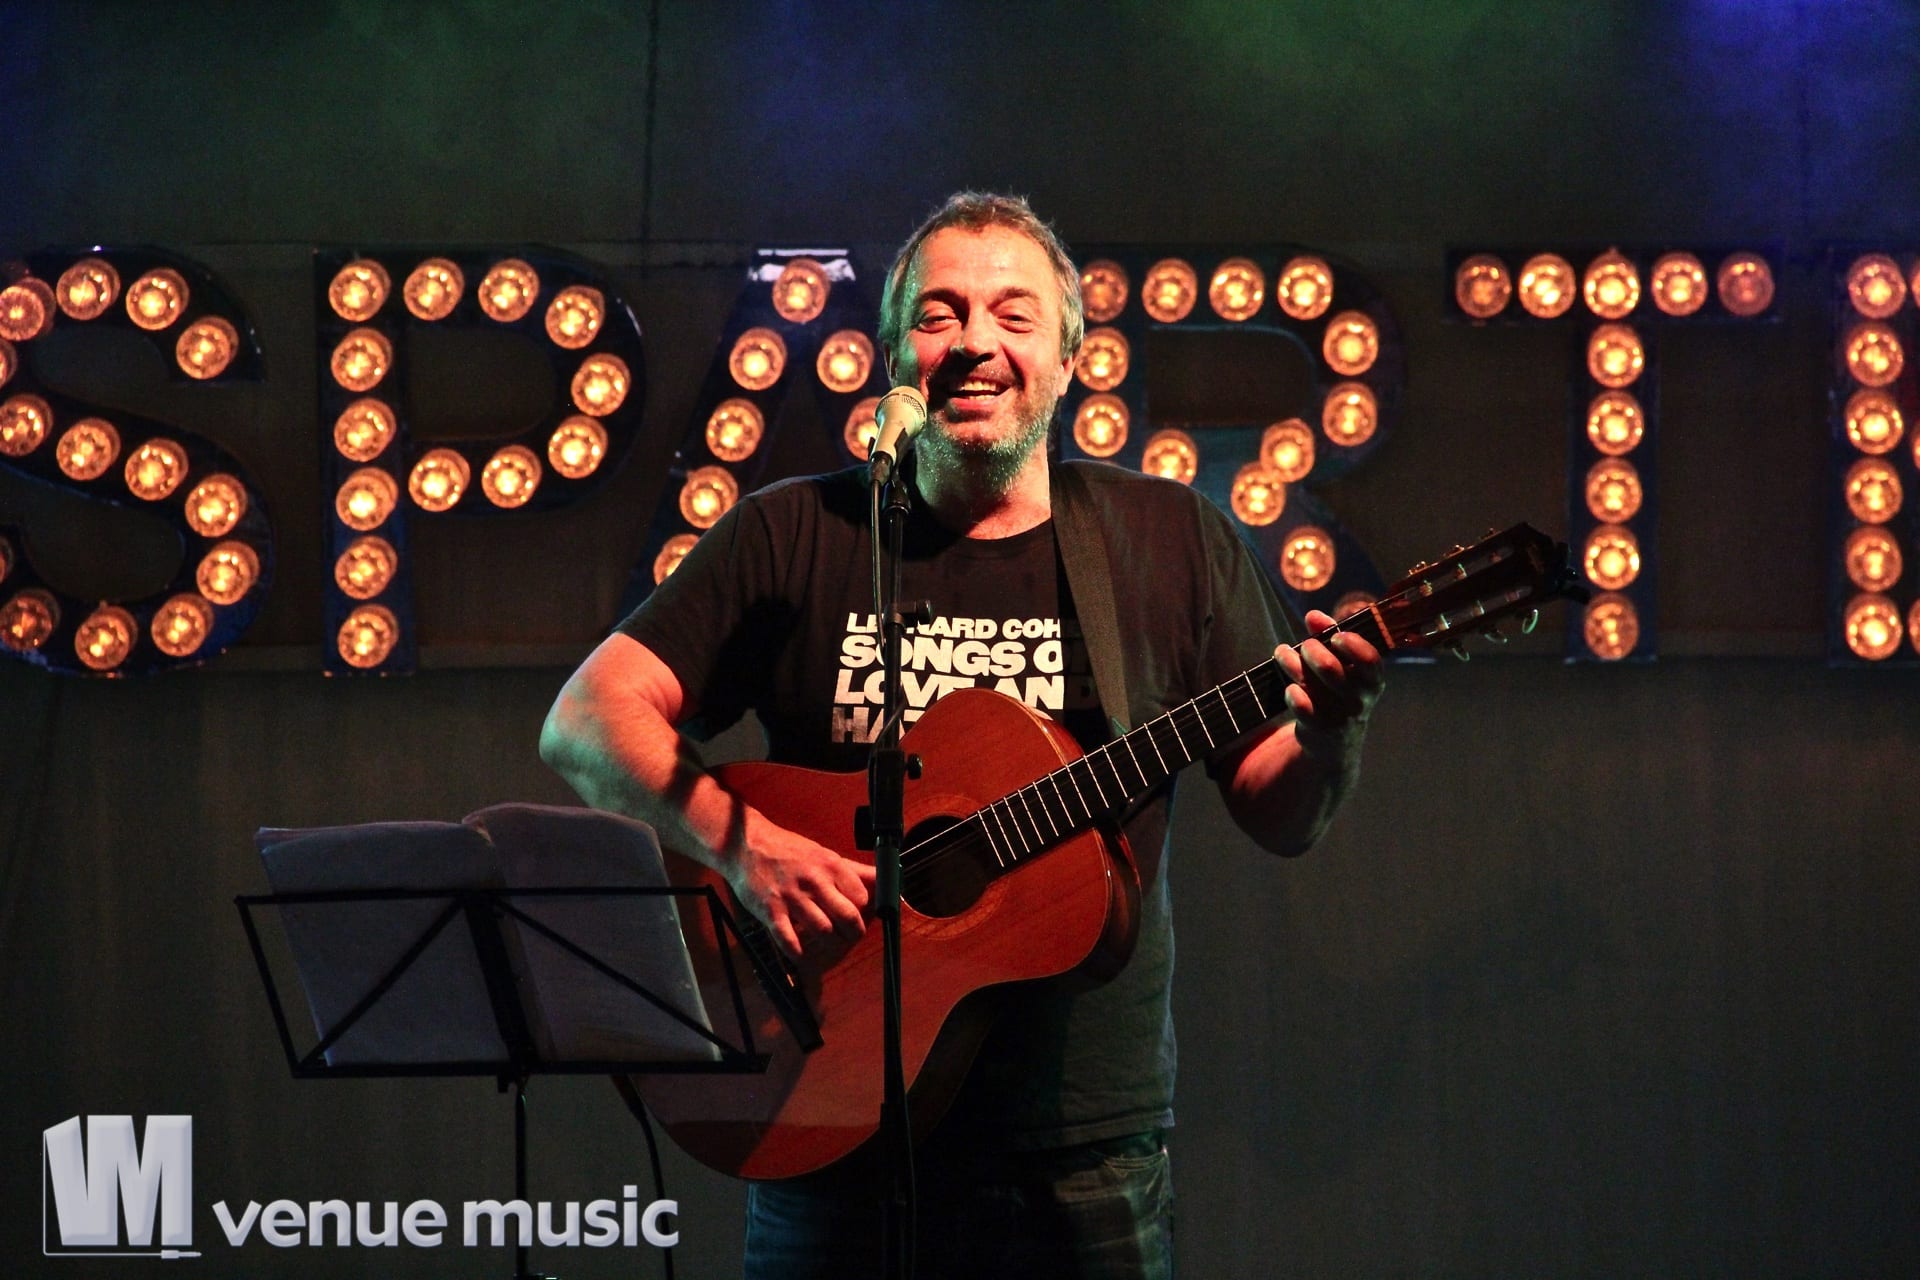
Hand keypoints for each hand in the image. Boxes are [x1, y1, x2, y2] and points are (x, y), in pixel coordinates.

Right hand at [730, 811, 875, 959]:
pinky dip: (798, 953)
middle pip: (848, 917)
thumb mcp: (824, 855)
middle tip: (848, 935)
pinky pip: (789, 941)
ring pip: (823, 931)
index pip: (862, 898)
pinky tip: (800, 952)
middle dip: (853, 933)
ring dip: (828, 942)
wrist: (746, 846)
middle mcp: (814, 881)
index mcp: (830, 865)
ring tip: (826, 940)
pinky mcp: (770, 912)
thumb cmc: (789, 851)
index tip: (858, 916)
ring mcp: (791, 897)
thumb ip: (854, 870)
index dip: (863, 911)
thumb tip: (885, 877)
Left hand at [1275, 609, 1384, 763]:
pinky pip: (1301, 705)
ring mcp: (1339, 715)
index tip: (1335, 636)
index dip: (1351, 644)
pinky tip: (1289, 687)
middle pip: (1330, 667)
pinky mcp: (1318, 728)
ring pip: (1310, 683)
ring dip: (1292, 663)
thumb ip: (1330, 636)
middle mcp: (1359, 699)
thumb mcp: (1342, 665)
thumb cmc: (1337, 690)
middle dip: (1311, 649)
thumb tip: (1313, 616)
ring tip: (1282, 652)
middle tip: (1305, 645)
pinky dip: (1292, 692)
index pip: (1370, 660)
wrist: (1334, 741)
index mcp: (1372, 681)